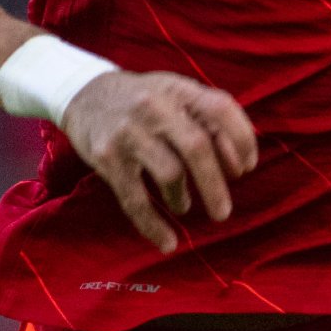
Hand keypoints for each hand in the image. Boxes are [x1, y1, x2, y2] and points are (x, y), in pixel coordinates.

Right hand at [64, 67, 259, 253]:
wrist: (84, 93)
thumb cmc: (144, 101)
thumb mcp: (176, 96)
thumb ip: (209, 122)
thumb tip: (240, 167)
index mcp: (178, 89)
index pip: (220, 109)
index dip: (241, 139)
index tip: (246, 168)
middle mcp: (155, 106)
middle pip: (196, 147)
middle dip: (215, 185)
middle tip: (223, 213)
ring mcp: (129, 132)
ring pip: (170, 173)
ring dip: (182, 199)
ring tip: (184, 206)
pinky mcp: (107, 157)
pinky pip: (135, 199)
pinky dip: (153, 225)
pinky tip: (167, 242)